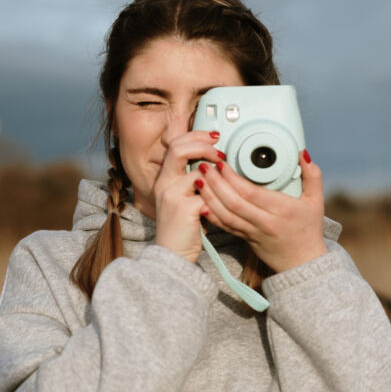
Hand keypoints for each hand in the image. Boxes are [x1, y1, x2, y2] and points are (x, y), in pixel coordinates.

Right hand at [152, 131, 225, 261]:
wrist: (172, 254)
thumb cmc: (182, 227)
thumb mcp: (181, 198)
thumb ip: (191, 180)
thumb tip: (213, 162)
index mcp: (164, 178)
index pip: (175, 144)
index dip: (195, 136)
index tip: (213, 138)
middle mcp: (164, 184)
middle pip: (179, 149)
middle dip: (204, 146)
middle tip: (221, 154)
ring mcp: (172, 195)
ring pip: (198, 172)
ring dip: (217, 175)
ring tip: (226, 182)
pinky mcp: (183, 209)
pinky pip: (207, 194)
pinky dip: (218, 198)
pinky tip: (220, 205)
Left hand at [195, 150, 325, 272]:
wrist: (303, 263)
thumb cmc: (309, 230)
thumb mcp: (316, 201)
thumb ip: (312, 175)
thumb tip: (302, 153)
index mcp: (282, 209)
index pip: (251, 192)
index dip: (232, 178)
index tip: (222, 163)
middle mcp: (265, 222)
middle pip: (233, 202)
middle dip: (215, 183)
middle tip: (204, 166)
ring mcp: (252, 232)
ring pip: (224, 215)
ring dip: (209, 196)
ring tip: (199, 179)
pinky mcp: (244, 238)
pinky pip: (224, 226)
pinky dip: (211, 214)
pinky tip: (200, 201)